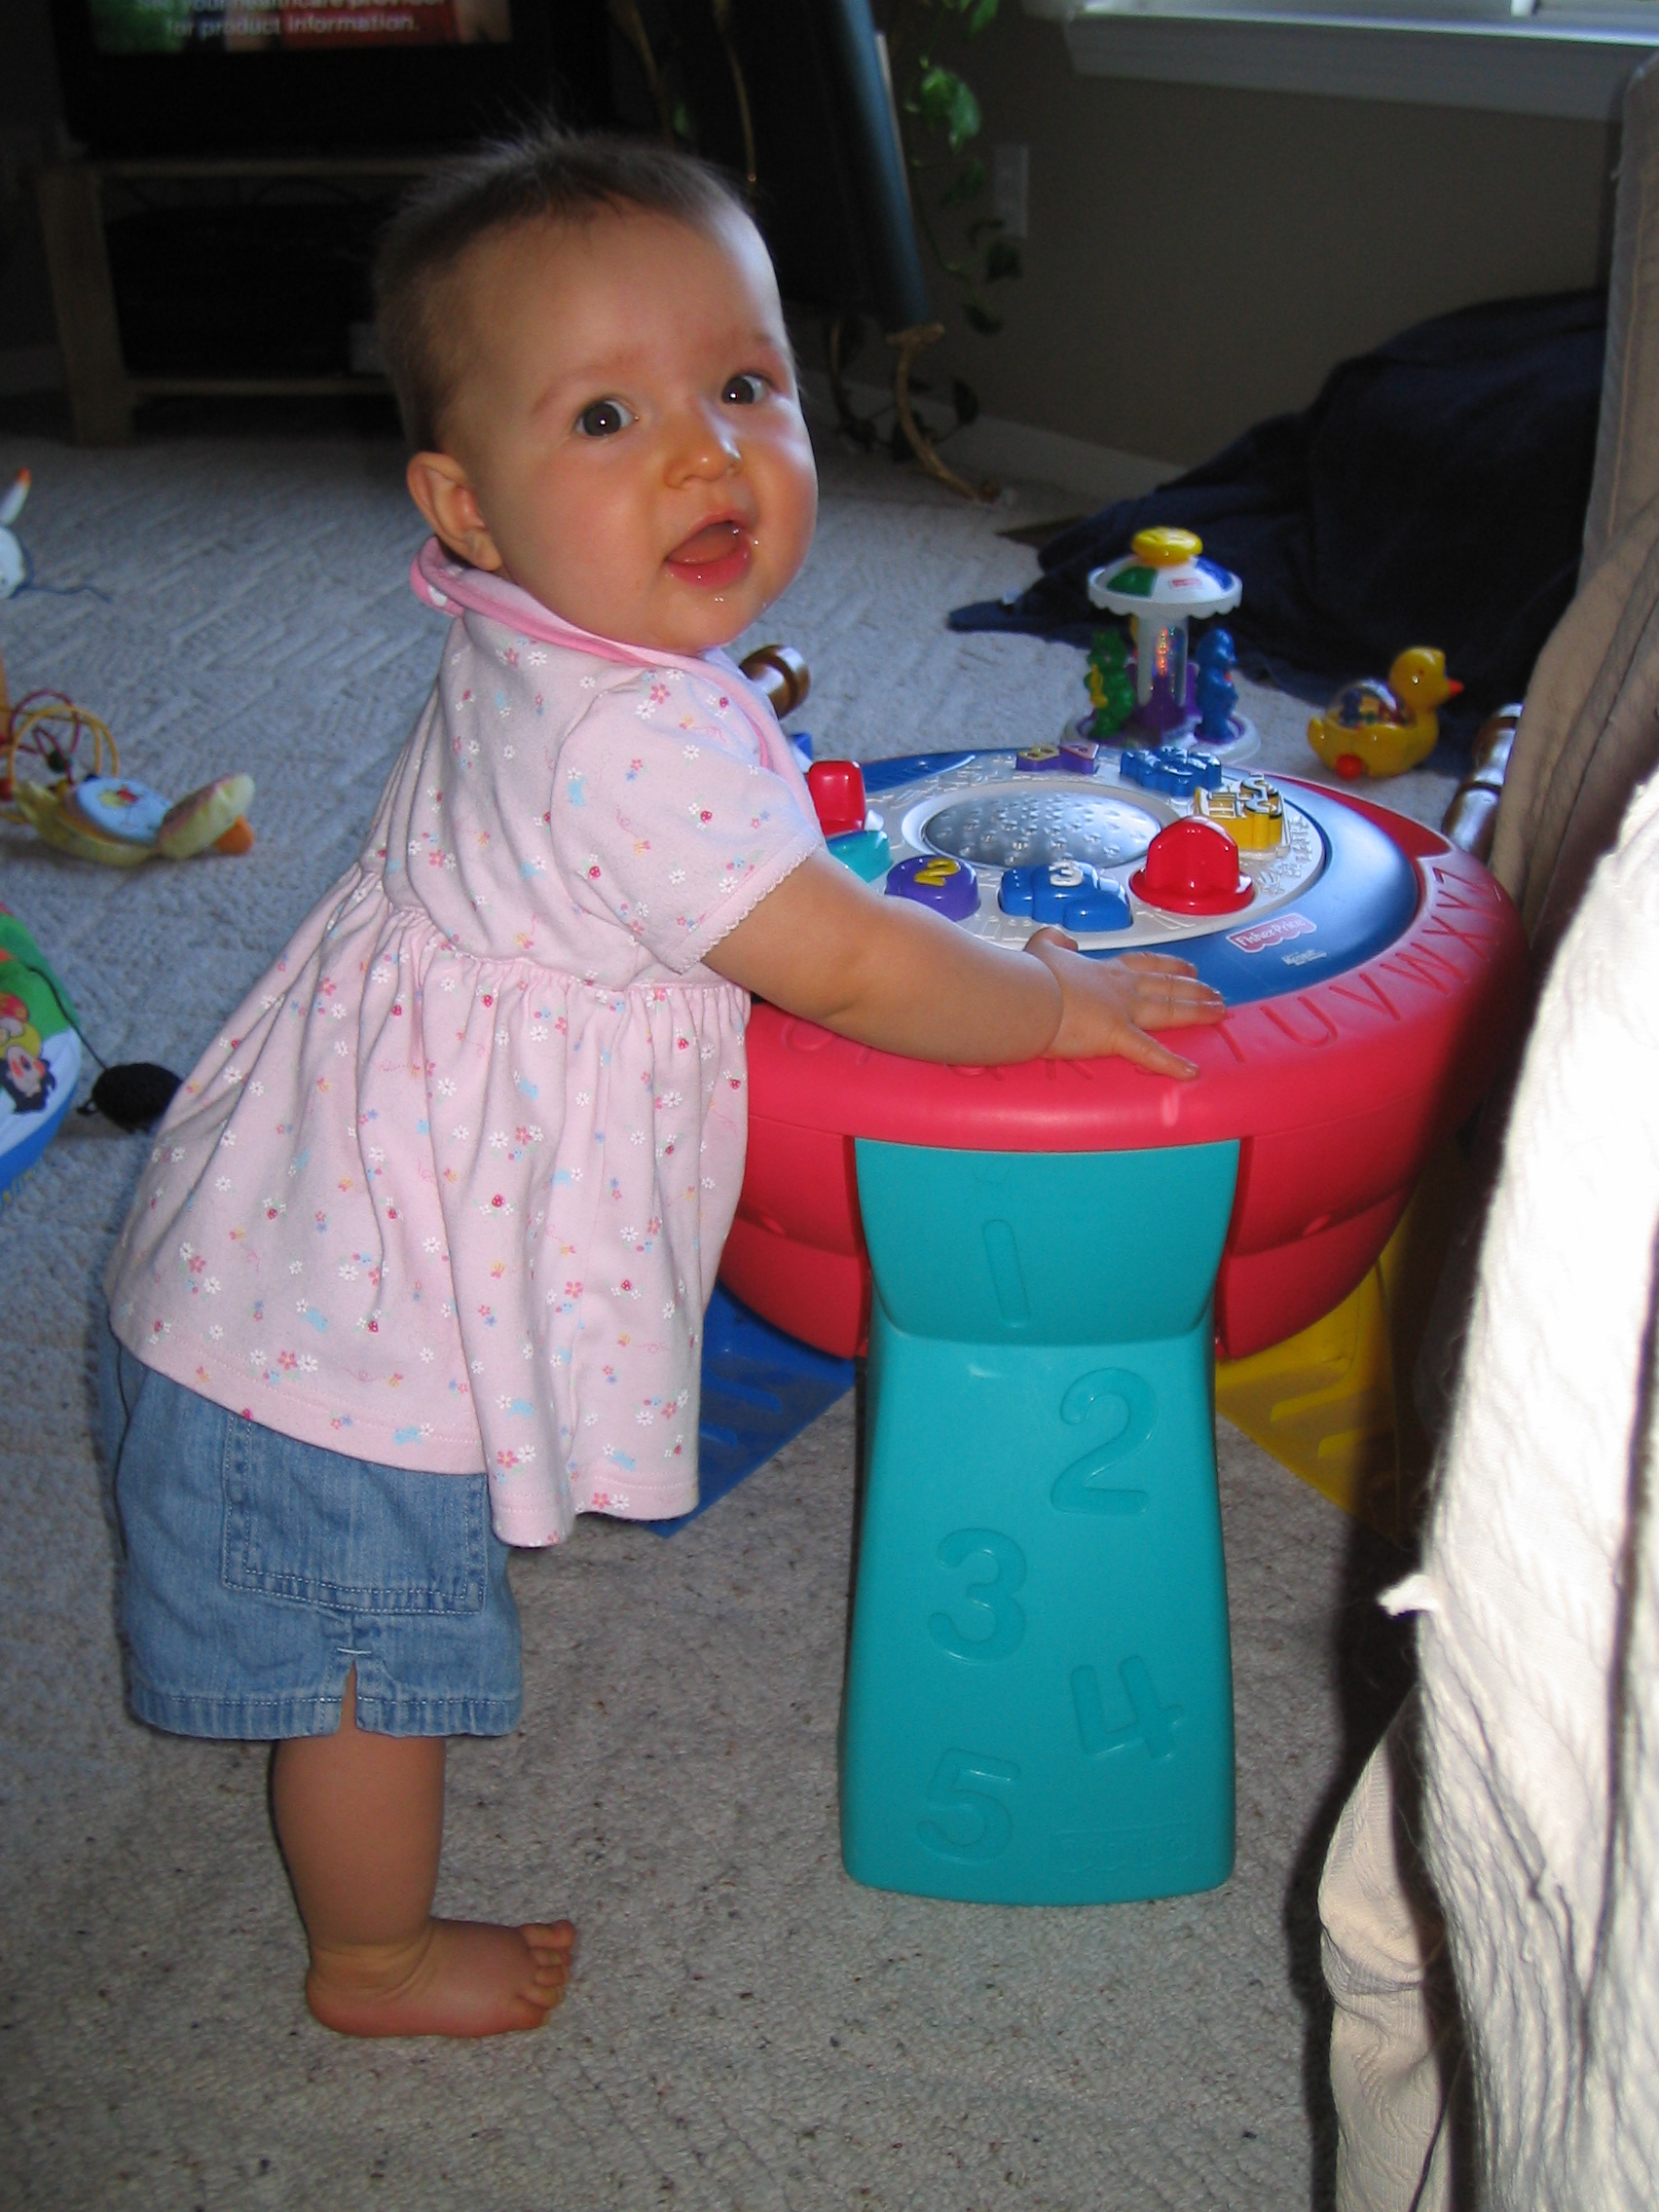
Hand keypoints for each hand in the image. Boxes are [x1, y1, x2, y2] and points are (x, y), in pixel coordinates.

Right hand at [1024, 928, 1225, 1078]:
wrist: (1027, 993)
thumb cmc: (1031, 974)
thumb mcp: (1042, 946)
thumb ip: (1056, 940)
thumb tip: (1064, 939)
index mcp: (1104, 970)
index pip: (1145, 965)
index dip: (1169, 965)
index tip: (1187, 966)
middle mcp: (1121, 988)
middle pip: (1167, 986)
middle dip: (1194, 988)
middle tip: (1215, 992)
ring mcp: (1123, 1011)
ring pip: (1170, 1010)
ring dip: (1197, 1011)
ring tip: (1220, 1012)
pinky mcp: (1117, 1037)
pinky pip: (1150, 1053)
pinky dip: (1172, 1064)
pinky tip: (1192, 1071)